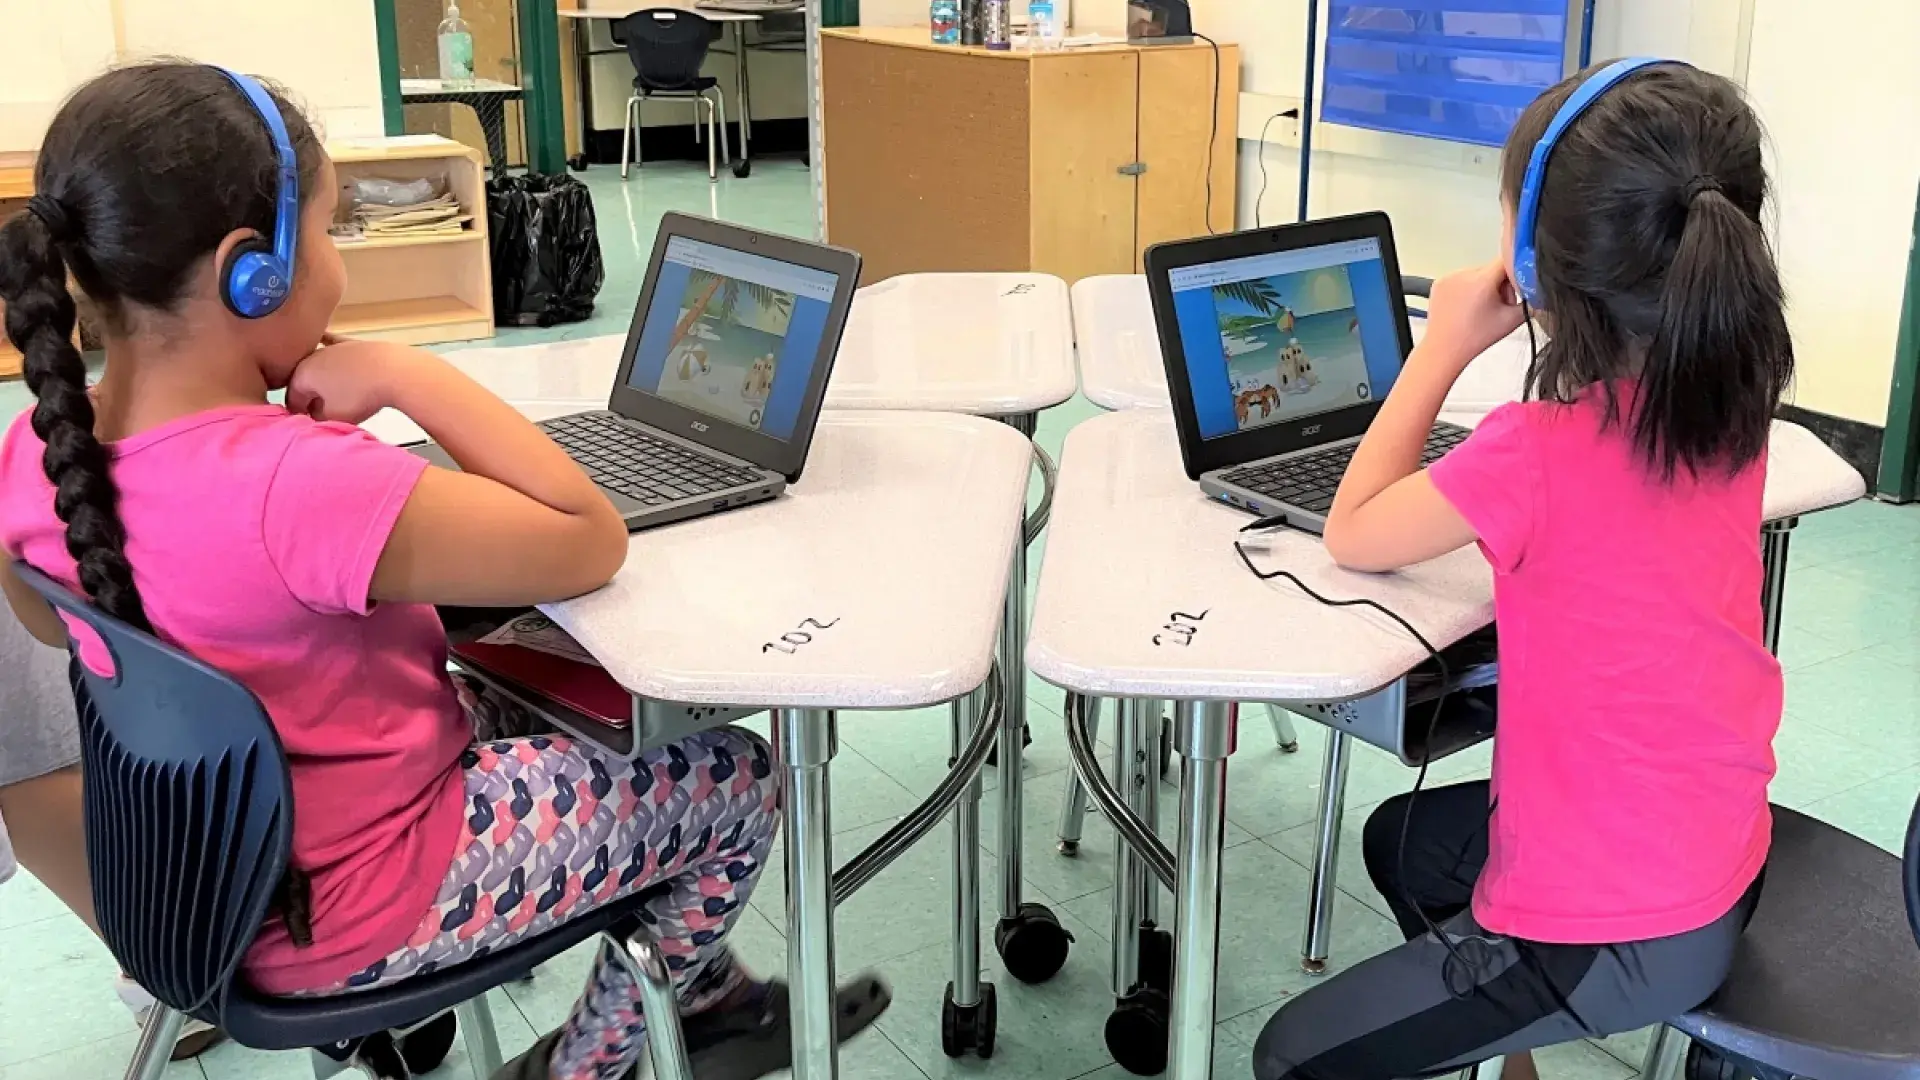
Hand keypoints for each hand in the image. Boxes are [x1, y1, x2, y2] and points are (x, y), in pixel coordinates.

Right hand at [286, 336, 426, 424]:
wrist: (394, 371)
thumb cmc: (361, 395)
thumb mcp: (334, 416)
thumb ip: (318, 418)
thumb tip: (315, 415)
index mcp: (302, 374)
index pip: (292, 398)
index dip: (299, 414)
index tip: (308, 425)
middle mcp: (312, 356)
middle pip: (305, 382)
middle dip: (310, 399)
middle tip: (322, 415)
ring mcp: (333, 347)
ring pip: (319, 366)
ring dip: (322, 380)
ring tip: (334, 397)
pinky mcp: (352, 344)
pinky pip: (334, 344)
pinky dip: (328, 345)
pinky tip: (322, 339)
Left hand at [1419, 261, 1525, 369]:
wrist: (1445, 350)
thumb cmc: (1475, 339)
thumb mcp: (1512, 320)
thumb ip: (1531, 302)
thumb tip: (1539, 290)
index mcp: (1481, 281)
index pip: (1507, 260)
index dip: (1517, 273)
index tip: (1519, 286)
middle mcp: (1463, 275)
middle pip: (1492, 268)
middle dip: (1501, 284)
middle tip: (1500, 306)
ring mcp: (1449, 277)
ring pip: (1478, 273)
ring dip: (1484, 285)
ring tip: (1481, 309)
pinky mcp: (1440, 283)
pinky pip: (1462, 278)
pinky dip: (1468, 288)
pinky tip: (1468, 307)